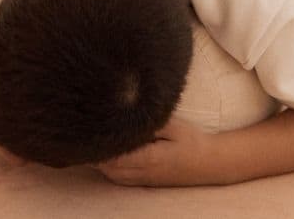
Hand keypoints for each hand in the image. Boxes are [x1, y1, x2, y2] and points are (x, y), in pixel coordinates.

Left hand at [92, 115, 208, 186]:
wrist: (211, 164)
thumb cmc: (192, 141)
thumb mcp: (173, 125)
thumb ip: (148, 121)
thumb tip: (127, 111)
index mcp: (149, 157)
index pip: (114, 155)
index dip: (98, 145)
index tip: (86, 129)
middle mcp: (143, 173)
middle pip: (108, 166)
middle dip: (93, 153)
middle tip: (82, 133)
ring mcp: (144, 180)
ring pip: (112, 174)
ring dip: (99, 161)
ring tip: (88, 141)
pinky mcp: (146, 182)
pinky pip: (120, 178)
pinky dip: (108, 168)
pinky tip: (104, 155)